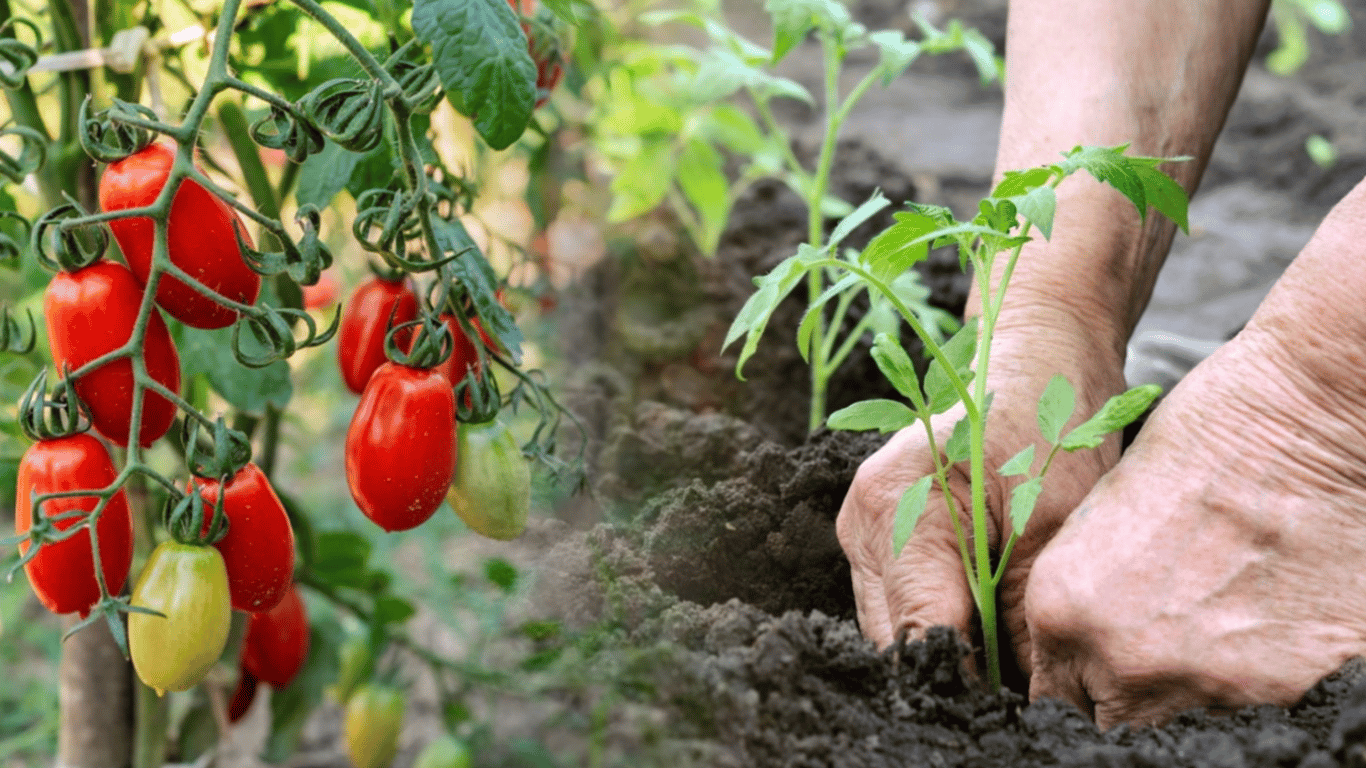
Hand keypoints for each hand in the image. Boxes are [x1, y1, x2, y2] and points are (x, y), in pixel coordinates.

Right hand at [837, 309, 1125, 673]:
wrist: (1037, 354)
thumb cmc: (1050, 424)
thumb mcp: (1052, 528)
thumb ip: (1023, 619)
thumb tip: (1023, 698)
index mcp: (896, 508)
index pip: (920, 636)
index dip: (970, 681)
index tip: (1020, 700)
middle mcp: (862, 521)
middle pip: (896, 639)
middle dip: (957, 668)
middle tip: (1023, 681)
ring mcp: (862, 527)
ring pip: (895, 626)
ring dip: (949, 645)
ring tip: (1011, 647)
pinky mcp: (876, 532)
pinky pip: (901, 600)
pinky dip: (944, 618)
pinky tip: (989, 615)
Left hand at [1026, 198, 1365, 726]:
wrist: (1303, 419)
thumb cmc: (1204, 442)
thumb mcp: (1104, 521)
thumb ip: (1087, 600)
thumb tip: (1091, 652)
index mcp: (1062, 611)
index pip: (1054, 698)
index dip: (1083, 686)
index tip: (1102, 676)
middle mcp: (1121, 659)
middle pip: (1112, 722)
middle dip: (1128, 698)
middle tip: (1160, 654)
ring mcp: (1205, 682)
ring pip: (1179, 725)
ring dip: (1192, 693)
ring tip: (1219, 632)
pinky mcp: (1285, 688)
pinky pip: (1252, 712)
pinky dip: (1257, 686)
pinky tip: (1266, 633)